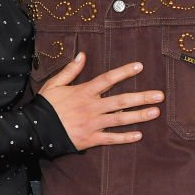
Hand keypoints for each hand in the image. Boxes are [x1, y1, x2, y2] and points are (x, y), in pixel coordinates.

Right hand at [39, 54, 163, 150]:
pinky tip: (139, 135)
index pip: (108, 79)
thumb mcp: (55, 84)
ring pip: (120, 119)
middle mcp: (92, 107)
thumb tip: (82, 55)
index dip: (124, 72)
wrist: (35, 129)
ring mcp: (92, 123)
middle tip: (160, 95)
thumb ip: (70, 70)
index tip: (140, 66)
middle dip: (142, 97)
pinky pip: (111, 139)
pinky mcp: (90, 138)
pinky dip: (125, 137)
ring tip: (155, 112)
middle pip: (121, 100)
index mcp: (84, 91)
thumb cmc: (46, 106)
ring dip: (139, 116)